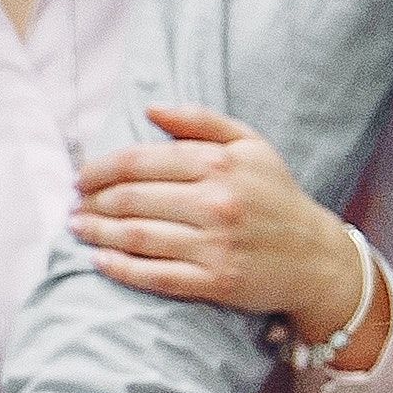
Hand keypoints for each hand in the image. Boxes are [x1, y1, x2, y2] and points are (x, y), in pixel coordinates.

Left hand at [79, 107, 377, 354]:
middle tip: (75, 204)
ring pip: (137, 236)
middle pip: (132, 199)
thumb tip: (149, 109)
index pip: (139, 162)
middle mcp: (216, 203)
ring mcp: (216, 246)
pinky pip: (156, 275)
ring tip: (77, 227)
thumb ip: (200, 122)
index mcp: (220, 165)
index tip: (80, 177)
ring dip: (97, 232)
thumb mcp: (251, 145)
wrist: (318, 258)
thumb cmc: (278, 197)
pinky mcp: (217, 282)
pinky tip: (99, 260)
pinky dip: (121, 268)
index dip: (99, 169)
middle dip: (92, 201)